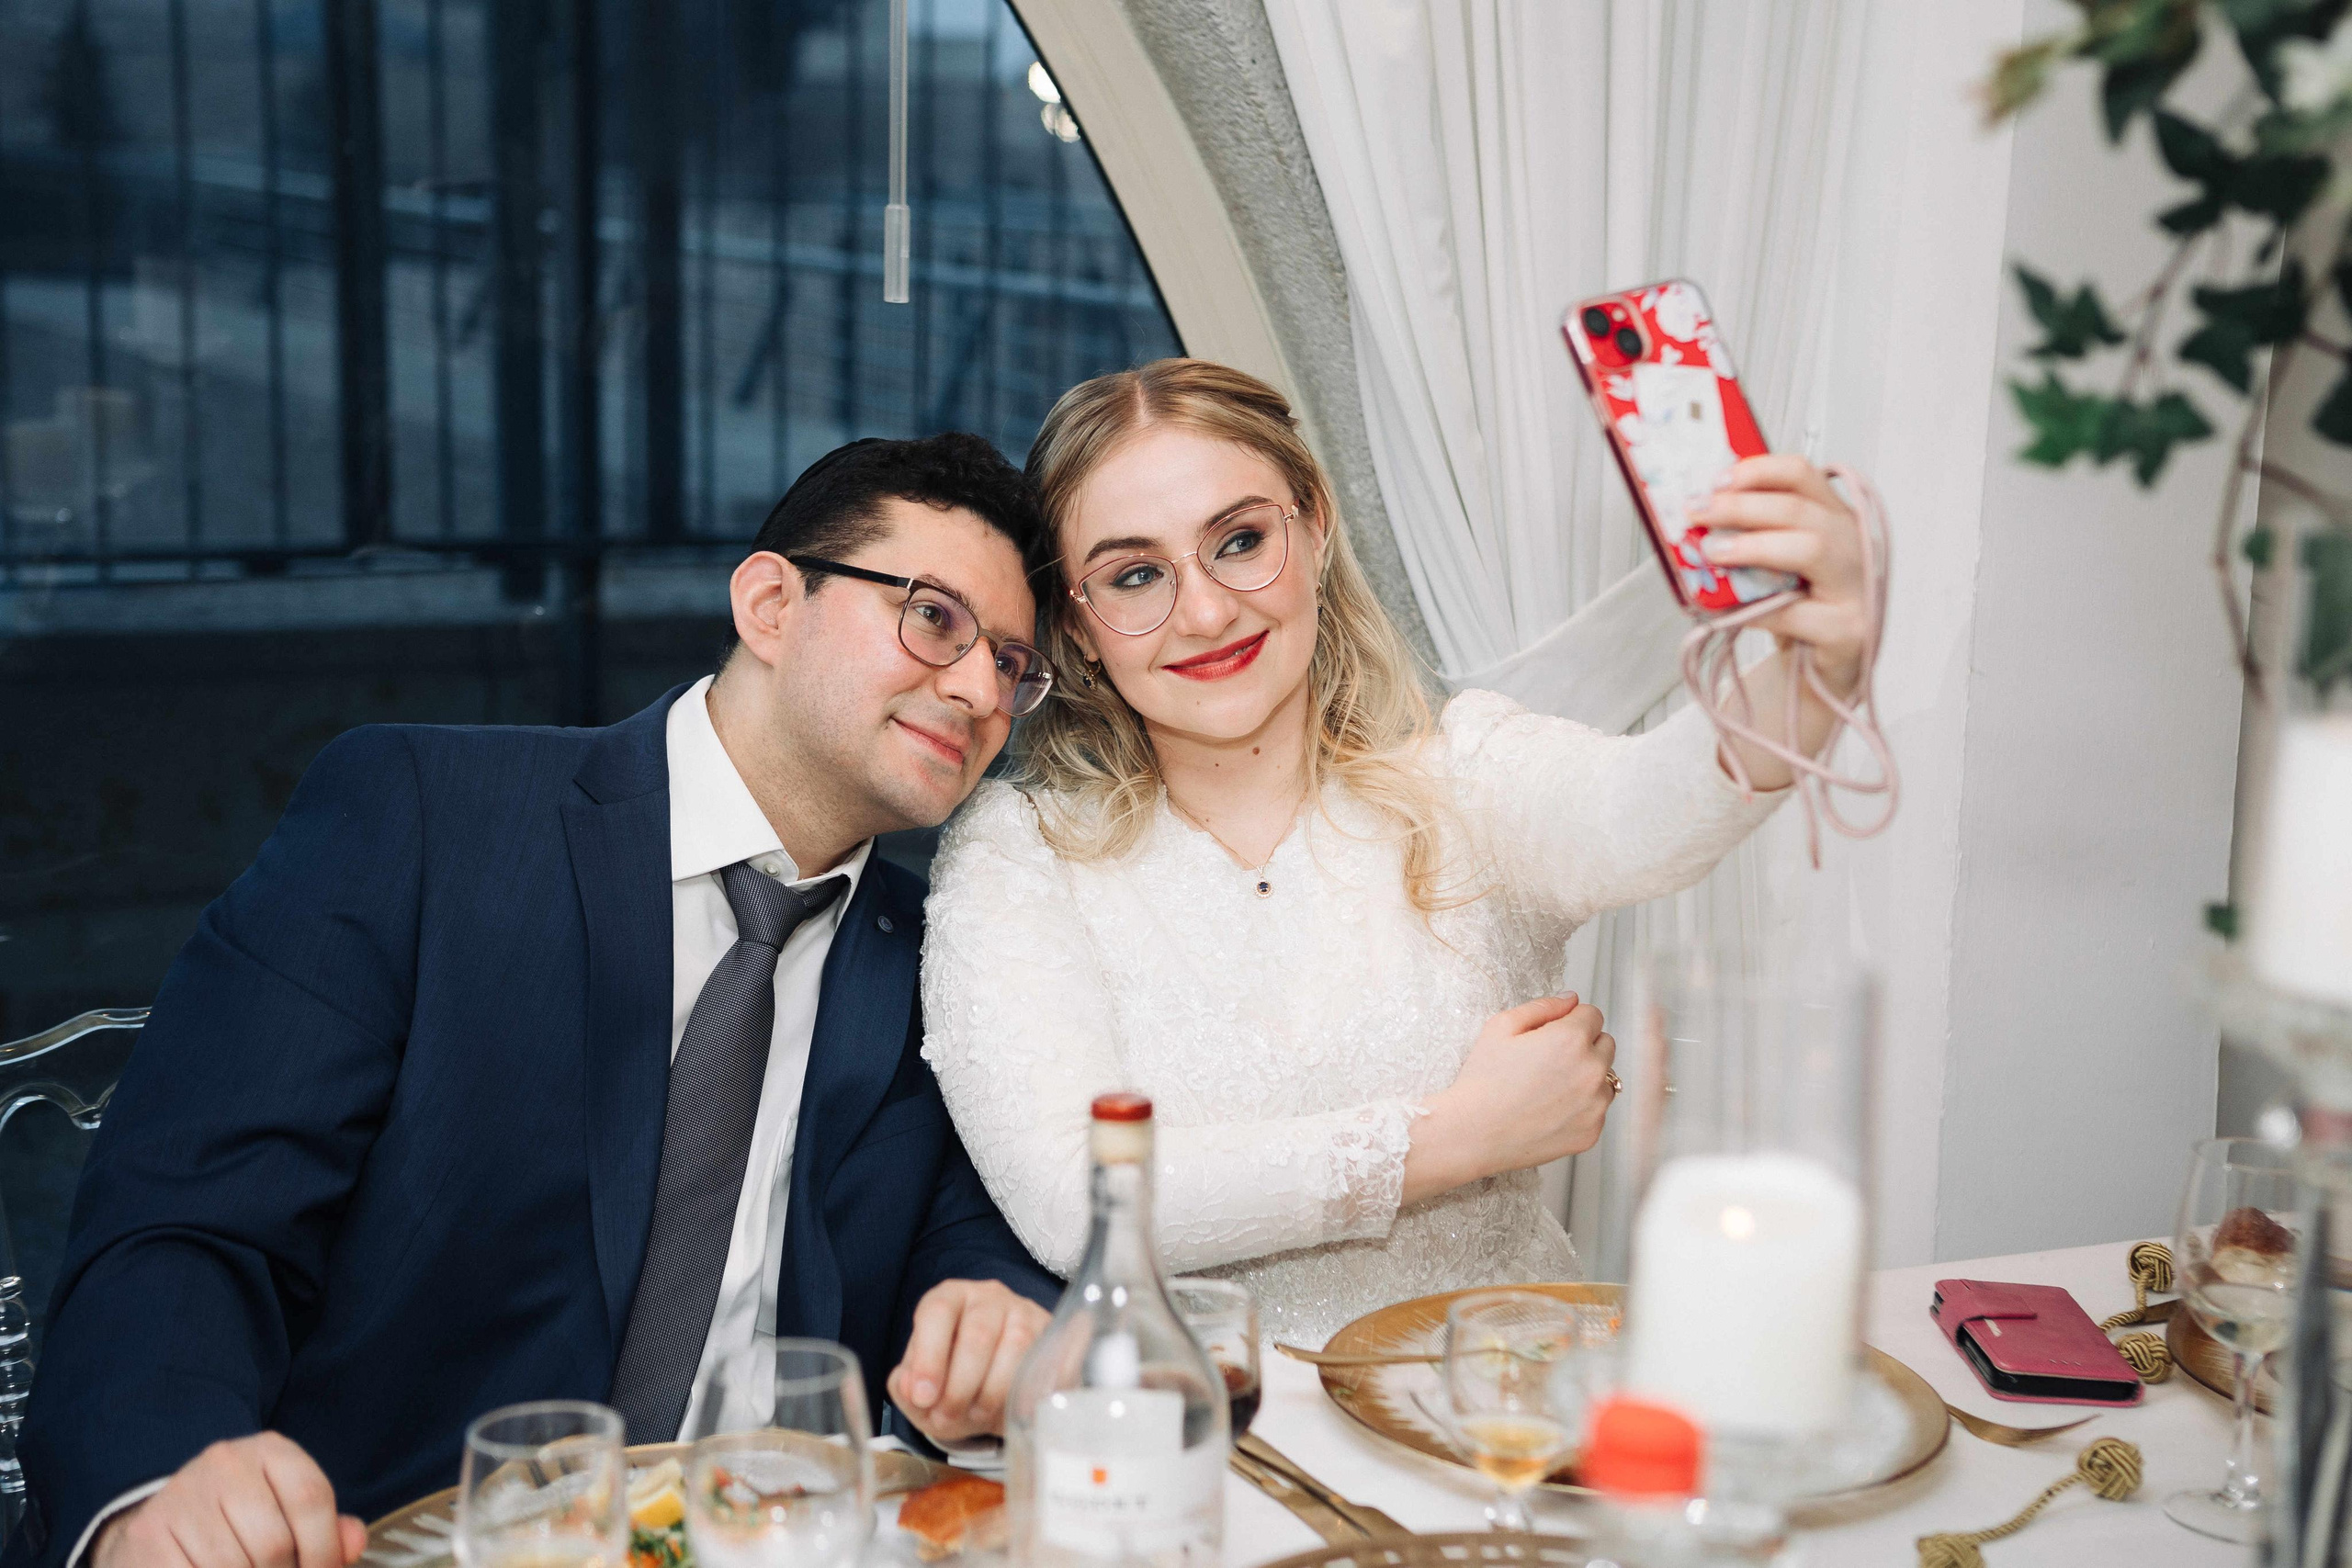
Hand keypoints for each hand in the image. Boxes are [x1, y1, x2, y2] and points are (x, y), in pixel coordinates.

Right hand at [93, 1434, 365, 1567]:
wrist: (162, 1522)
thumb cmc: (240, 1521)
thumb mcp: (287, 1510)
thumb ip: (326, 1528)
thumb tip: (354, 1541)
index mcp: (270, 1450)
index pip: (311, 1498)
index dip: (324, 1550)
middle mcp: (225, 1462)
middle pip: (274, 1542)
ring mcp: (183, 1496)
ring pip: (232, 1566)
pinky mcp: (149, 1534)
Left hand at [886, 1279, 1050, 1445]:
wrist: (1001, 1392)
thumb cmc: (955, 1382)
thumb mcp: (923, 1390)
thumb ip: (906, 1388)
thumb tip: (911, 1387)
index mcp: (949, 1298)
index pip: (938, 1312)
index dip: (929, 1357)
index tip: (923, 1397)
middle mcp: (988, 1297)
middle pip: (977, 1335)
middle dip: (959, 1387)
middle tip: (948, 1418)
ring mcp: (1024, 1312)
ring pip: (1015, 1348)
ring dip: (992, 1394)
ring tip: (976, 1416)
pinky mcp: (1052, 1334)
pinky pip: (1042, 1363)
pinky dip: (1023, 1394)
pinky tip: (1008, 1411)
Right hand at [1404, 994, 1616, 1204]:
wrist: (1473, 1134)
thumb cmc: (1482, 1080)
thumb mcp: (1501, 1027)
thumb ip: (1543, 1006)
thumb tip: (1572, 999)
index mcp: (1571, 1039)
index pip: (1593, 1015)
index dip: (1570, 1020)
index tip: (1550, 1034)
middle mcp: (1592, 1071)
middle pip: (1605, 1044)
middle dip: (1584, 1045)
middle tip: (1549, 1060)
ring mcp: (1595, 1105)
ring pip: (1605, 1079)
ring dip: (1586, 1077)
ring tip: (1549, 1088)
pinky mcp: (1592, 1132)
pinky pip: (1597, 1110)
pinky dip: (1581, 1107)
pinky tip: (1550, 1111)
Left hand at [1686, 454, 1868, 689]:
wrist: (1816, 671)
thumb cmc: (1794, 611)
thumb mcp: (1772, 566)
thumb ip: (1750, 538)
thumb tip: (1694, 520)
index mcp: (1834, 518)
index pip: (1802, 474)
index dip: (1758, 470)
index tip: (1716, 480)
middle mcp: (1853, 545)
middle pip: (1800, 508)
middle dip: (1741, 506)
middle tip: (1697, 512)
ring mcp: (1858, 587)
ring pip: (1811, 549)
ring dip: (1754, 546)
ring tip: (1712, 551)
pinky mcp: (1849, 630)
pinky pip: (1799, 613)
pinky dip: (1759, 610)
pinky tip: (1732, 611)